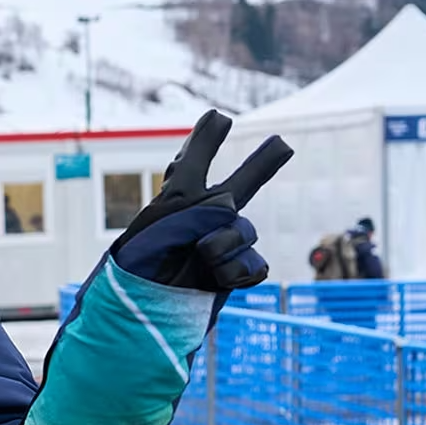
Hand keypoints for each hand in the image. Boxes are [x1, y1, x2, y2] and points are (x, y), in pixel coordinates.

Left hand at [110, 111, 290, 291]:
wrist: (143, 307)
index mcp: (179, 199)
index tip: (217, 117)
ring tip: (201, 253)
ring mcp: (223, 244)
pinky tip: (217, 276)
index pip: (192, 163)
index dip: (204, 140)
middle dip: (263, 164)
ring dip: (226, 241)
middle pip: (243, 184)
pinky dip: (237, 270)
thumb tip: (233, 206)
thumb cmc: (143, 260)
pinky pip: (254, 265)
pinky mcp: (233, 273)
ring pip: (245, 230)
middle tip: (282, 144)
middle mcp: (205, 217)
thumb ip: (202, 203)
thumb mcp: (167, 219)